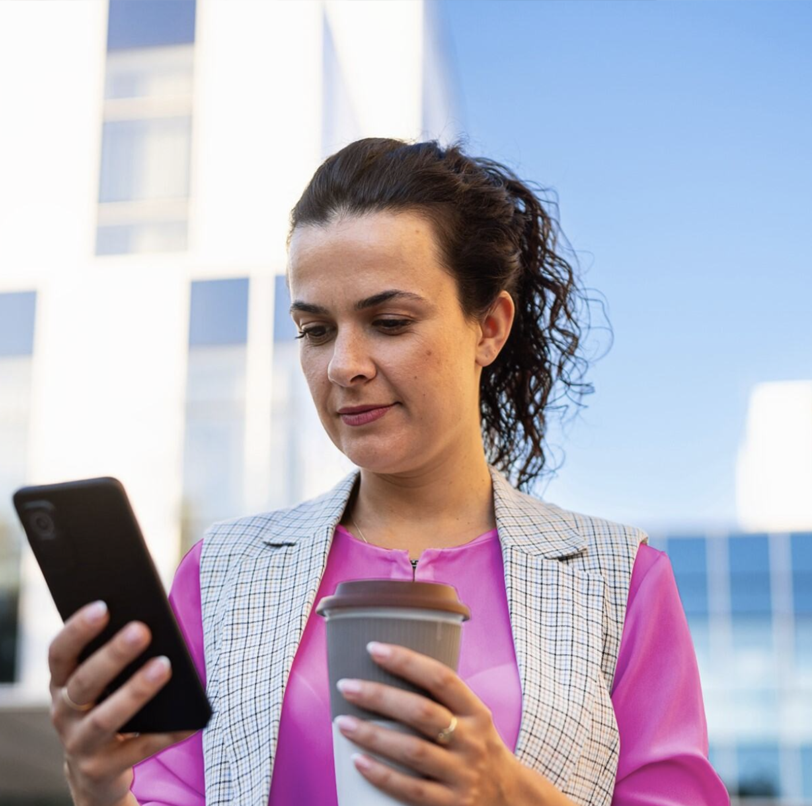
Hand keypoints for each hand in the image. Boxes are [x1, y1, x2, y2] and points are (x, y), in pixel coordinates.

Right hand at [48, 601, 195, 805]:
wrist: (97, 769)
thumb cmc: (109, 701)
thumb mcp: (105, 679)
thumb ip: (117, 651)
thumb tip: (151, 619)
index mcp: (62, 682)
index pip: (60, 653)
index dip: (77, 630)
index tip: (103, 605)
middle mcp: (64, 712)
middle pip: (85, 681)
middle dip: (113, 655)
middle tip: (142, 629)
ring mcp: (79, 744)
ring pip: (106, 718)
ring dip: (136, 690)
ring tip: (165, 665)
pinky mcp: (101, 770)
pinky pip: (138, 750)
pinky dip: (165, 733)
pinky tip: (190, 719)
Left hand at [334, 641, 523, 805]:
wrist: (512, 801)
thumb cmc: (479, 750)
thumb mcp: (474, 720)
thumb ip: (443, 701)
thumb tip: (390, 673)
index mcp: (476, 712)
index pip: (441, 678)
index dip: (407, 661)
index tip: (374, 649)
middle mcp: (471, 741)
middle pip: (421, 712)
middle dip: (380, 696)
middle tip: (347, 686)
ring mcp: (462, 775)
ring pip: (412, 751)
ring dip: (373, 735)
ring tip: (343, 722)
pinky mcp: (451, 805)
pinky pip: (410, 790)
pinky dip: (382, 774)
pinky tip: (358, 761)